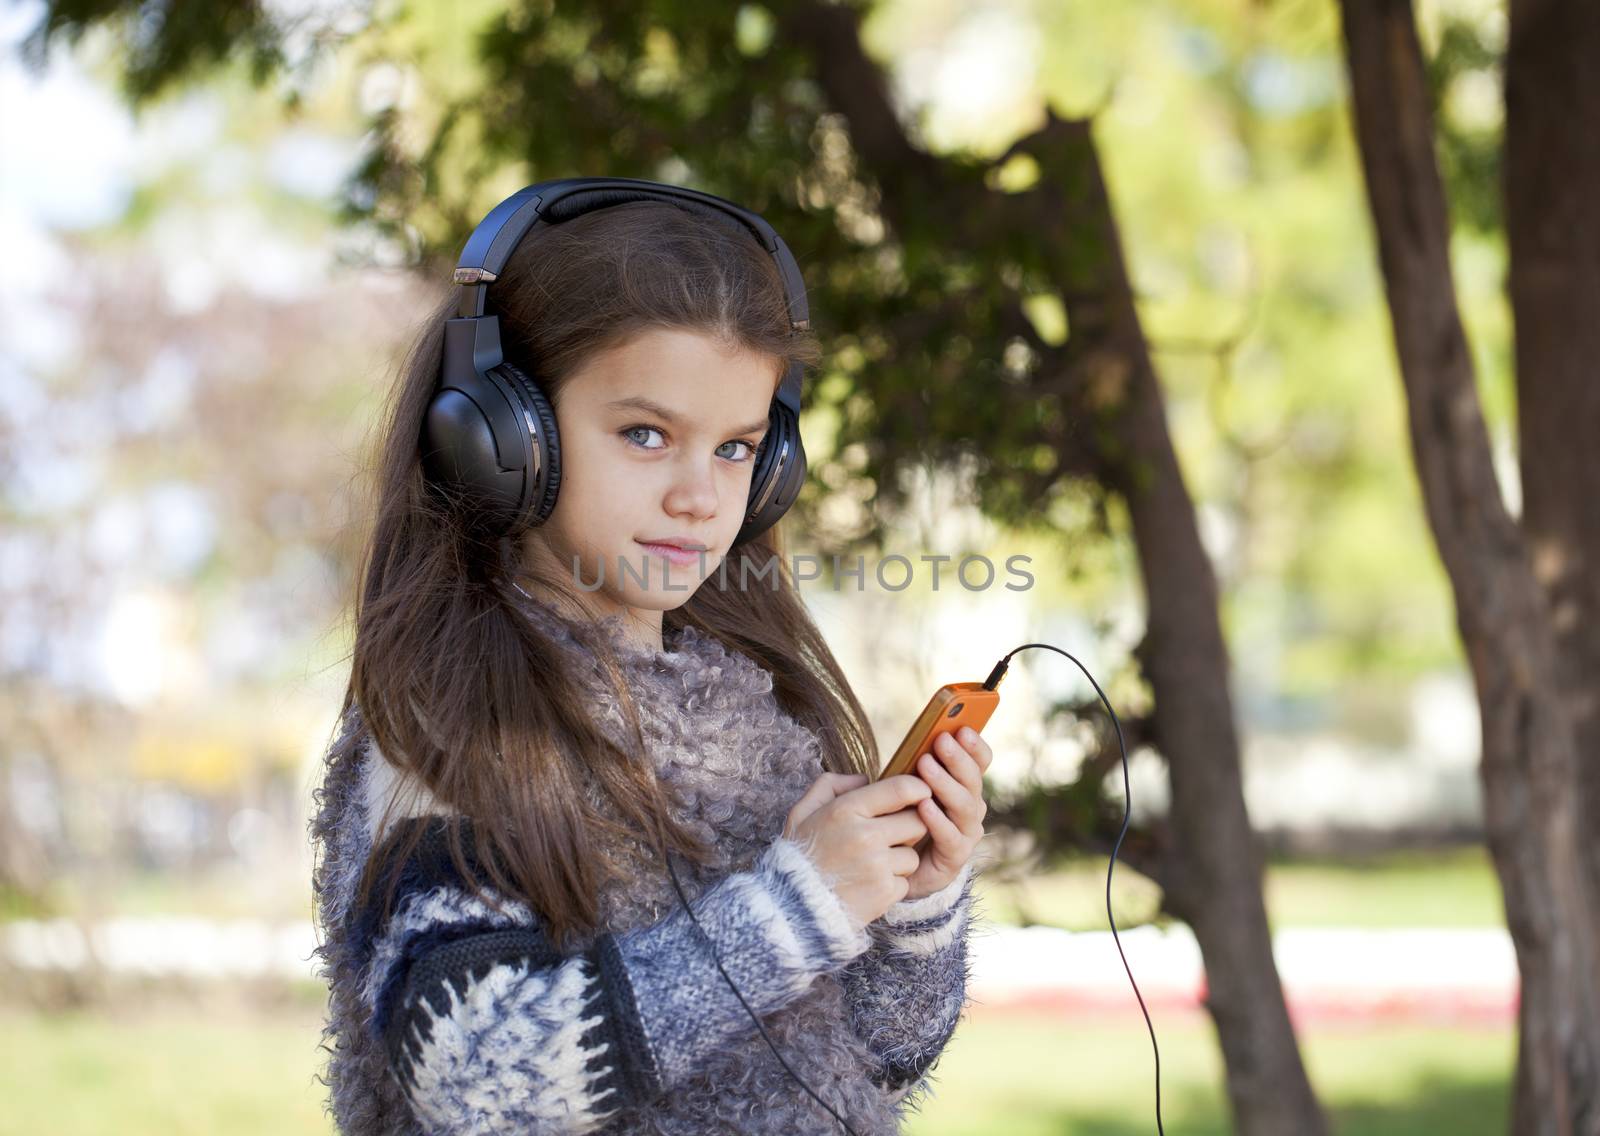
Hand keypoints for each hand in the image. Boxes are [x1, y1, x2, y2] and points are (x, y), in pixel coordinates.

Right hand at [782, 772, 932, 926]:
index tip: (921, 792)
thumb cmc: (799, 856)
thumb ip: (830, 785)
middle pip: (917, 822)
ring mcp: (877, 866)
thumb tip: (864, 779)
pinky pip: (905, 882)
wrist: (791, 907)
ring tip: (872, 865)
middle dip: (909, 827)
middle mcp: (865, 836)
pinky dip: (891, 885)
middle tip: (890, 835)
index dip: (918, 788)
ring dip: (899, 860)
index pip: (901, 789)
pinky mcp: (884, 893)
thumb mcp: (803, 812)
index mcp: (846, 810)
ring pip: (912, 855)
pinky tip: (868, 885)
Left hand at [900, 726, 990, 900]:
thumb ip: (919, 763)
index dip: (975, 745)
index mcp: (965, 786)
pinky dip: (938, 820)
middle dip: (958, 758)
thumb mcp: (909, 785)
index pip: (980, 761)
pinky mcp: (955, 857)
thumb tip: (921, 734)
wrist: (897, 867)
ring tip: (925, 765)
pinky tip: (924, 805)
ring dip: (945, 784)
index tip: (962, 728)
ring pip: (965, 806)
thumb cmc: (902, 817)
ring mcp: (966, 833)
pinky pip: (950, 837)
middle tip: (941, 740)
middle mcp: (971, 808)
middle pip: (973, 780)